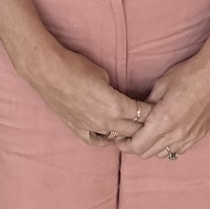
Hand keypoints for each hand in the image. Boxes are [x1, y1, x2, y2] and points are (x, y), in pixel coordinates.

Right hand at [31, 43, 145, 148]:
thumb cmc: (77, 67)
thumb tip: (120, 97)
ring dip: (127, 134)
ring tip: (135, 130)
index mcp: (117, 106)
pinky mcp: (78, 130)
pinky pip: (97, 141)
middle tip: (152, 121)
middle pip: (134, 130)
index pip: (144, 114)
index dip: (153, 112)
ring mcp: (92, 128)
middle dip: (145, 126)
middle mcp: (107, 122)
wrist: (49, 71)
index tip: (160, 110)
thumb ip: (116, 91)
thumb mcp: (104, 75)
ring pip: (117, 138)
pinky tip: (112, 137)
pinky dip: (107, 139)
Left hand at [125, 41, 209, 160]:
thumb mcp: (160, 86)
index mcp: (164, 121)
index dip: (125, 144)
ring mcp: (189, 138)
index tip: (118, 137)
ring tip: (146, 134)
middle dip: (135, 147)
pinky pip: (178, 150)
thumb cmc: (187, 76)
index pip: (138, 146)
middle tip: (127, 136)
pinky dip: (167, 146)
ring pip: (163, 154)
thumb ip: (146, 106)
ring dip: (152, 147)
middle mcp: (177, 134)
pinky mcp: (198, 136)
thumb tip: (134, 116)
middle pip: (148, 153)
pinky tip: (164, 134)